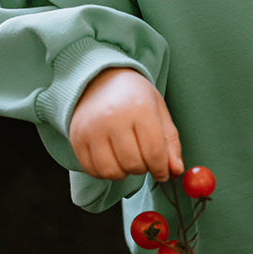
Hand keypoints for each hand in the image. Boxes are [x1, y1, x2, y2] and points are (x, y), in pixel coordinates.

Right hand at [69, 67, 183, 182]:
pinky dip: (105, 172)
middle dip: (144, 168)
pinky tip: (112, 159)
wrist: (100, 80)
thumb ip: (170, 142)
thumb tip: (176, 171)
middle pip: (133, 164)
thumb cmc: (134, 97)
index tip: (163, 173)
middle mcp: (113, 118)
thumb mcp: (159, 111)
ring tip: (128, 159)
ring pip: (112, 172)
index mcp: (139, 108)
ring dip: (124, 173)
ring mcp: (91, 129)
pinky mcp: (77, 139)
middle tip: (144, 158)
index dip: (162, 169)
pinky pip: (92, 170)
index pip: (154, 152)